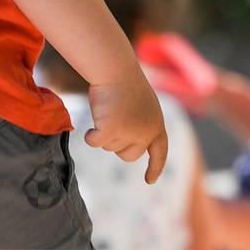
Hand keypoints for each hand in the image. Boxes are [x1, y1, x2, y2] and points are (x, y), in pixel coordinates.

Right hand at [83, 68, 169, 183]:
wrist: (115, 69)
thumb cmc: (123, 83)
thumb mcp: (140, 106)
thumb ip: (139, 126)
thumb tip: (131, 149)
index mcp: (157, 125)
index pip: (159, 152)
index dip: (155, 167)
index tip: (149, 180)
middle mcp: (147, 133)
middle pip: (128, 156)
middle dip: (117, 143)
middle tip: (114, 121)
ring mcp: (130, 133)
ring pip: (109, 147)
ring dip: (103, 132)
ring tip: (108, 110)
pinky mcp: (111, 130)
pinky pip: (95, 142)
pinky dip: (90, 135)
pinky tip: (92, 121)